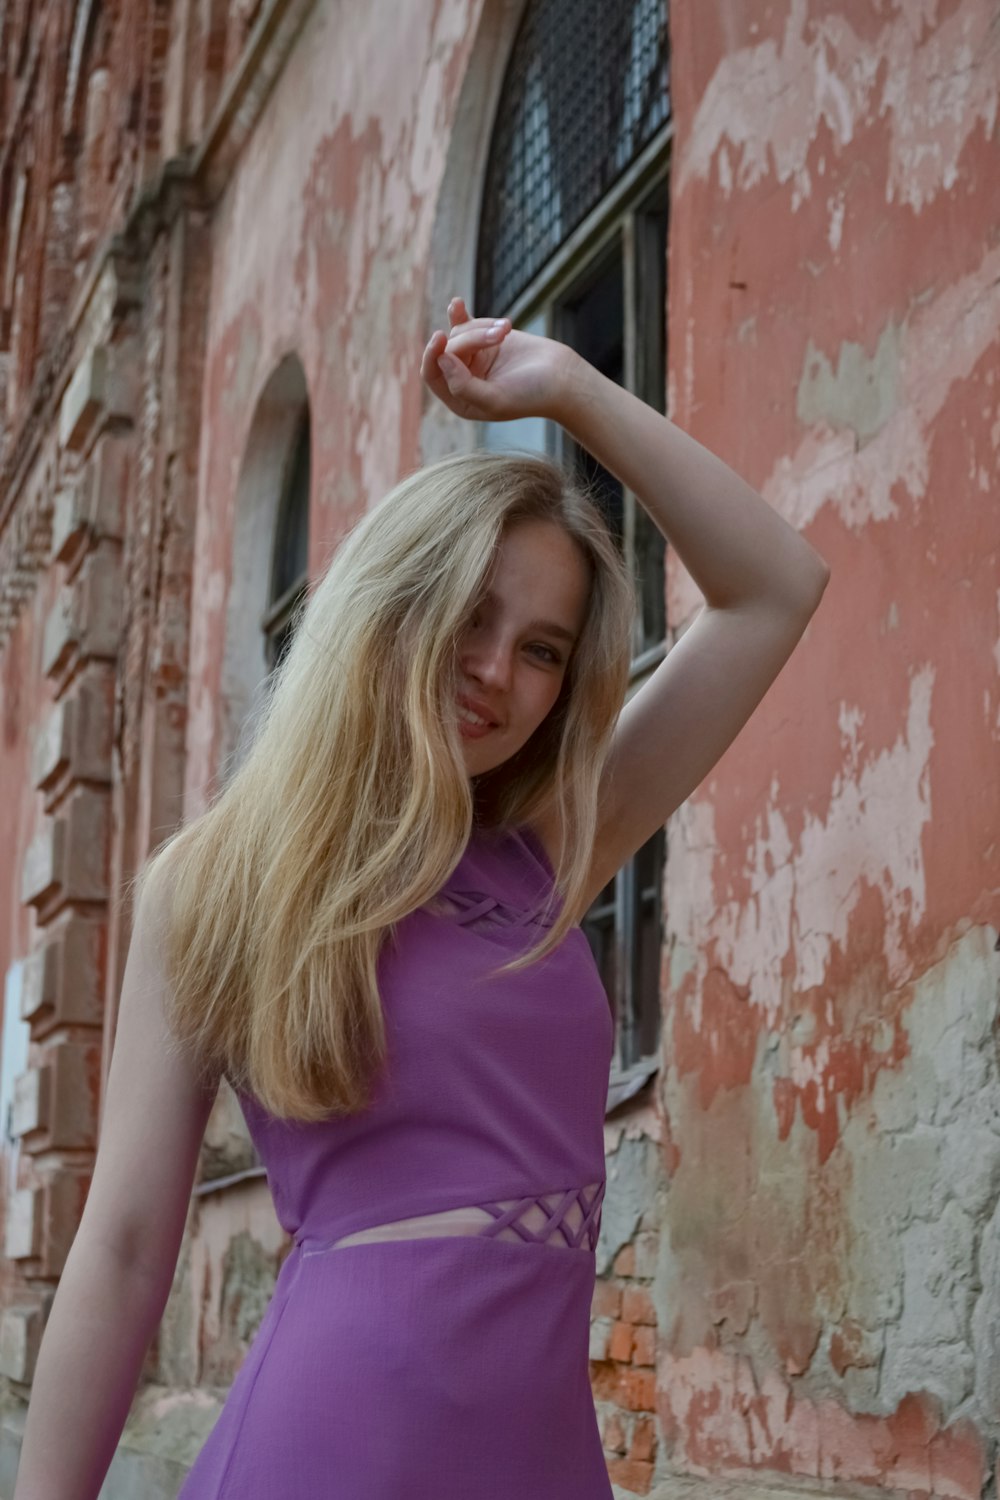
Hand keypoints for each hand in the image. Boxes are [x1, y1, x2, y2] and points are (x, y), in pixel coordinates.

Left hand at [420, 296, 574, 423]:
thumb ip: (464, 386)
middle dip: (473, 339)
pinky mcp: (485, 340)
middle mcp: (462, 380)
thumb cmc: (531, 394)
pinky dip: (463, 314)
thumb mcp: (496, 399)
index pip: (433, 376)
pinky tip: (456, 304)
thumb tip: (441, 360)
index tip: (441, 337)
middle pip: (449, 349)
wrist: (562, 378)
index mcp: (461, 401)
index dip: (433, 356)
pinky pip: (466, 323)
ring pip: (460, 333)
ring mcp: (473, 359)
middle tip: (501, 335)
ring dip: (483, 328)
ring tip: (507, 330)